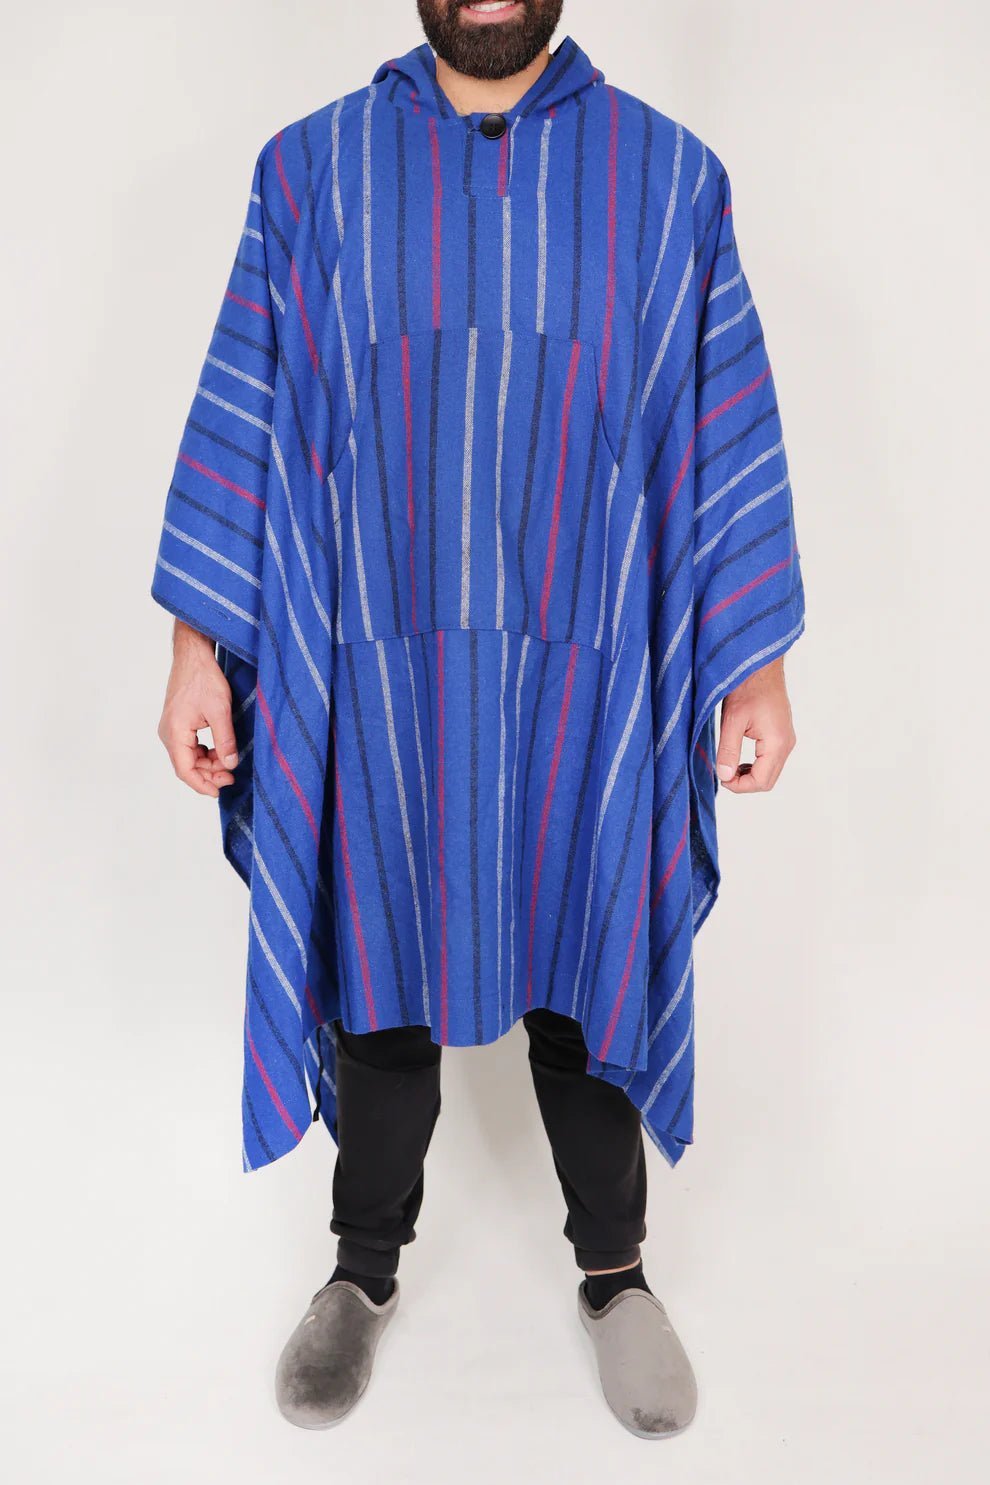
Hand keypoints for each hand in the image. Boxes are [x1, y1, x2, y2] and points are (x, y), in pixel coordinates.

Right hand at [158, 621, 238, 797]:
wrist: (193, 655)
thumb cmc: (204, 678)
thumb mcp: (220, 710)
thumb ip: (225, 741)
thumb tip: (230, 765)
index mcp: (174, 732)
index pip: (184, 770)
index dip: (202, 785)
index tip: (219, 791)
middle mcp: (168, 733)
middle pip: (186, 766)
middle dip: (209, 775)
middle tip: (232, 776)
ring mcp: (172, 728)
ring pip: (189, 758)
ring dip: (208, 764)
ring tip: (229, 765)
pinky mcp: (178, 723)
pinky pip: (190, 747)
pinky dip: (205, 753)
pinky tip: (220, 752)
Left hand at [715, 657, 795, 793]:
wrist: (759, 664)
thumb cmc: (747, 686)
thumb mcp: (732, 720)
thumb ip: (728, 751)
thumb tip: (725, 777)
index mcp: (777, 743)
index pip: (761, 782)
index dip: (739, 786)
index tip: (720, 778)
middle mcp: (786, 744)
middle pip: (767, 780)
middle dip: (744, 783)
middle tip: (723, 773)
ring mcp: (785, 739)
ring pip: (769, 772)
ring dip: (749, 774)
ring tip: (728, 764)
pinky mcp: (781, 734)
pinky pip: (770, 760)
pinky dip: (754, 764)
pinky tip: (738, 757)